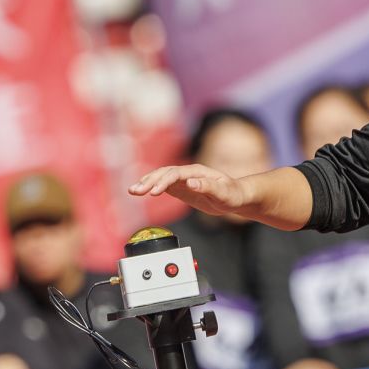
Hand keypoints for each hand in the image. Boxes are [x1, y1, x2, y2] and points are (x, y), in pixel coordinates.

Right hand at [129, 164, 255, 219]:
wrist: (236, 197)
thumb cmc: (233, 194)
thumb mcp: (223, 193)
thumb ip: (207, 187)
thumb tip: (191, 183)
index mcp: (197, 172)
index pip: (175, 174)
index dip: (163, 182)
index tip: (153, 193)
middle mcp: (188, 173)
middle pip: (164, 174)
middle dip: (149, 181)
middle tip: (135, 191)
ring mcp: (183, 180)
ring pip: (161, 178)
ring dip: (146, 183)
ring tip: (132, 191)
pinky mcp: (182, 188)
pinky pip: (163, 185)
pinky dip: (151, 188)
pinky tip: (141, 191)